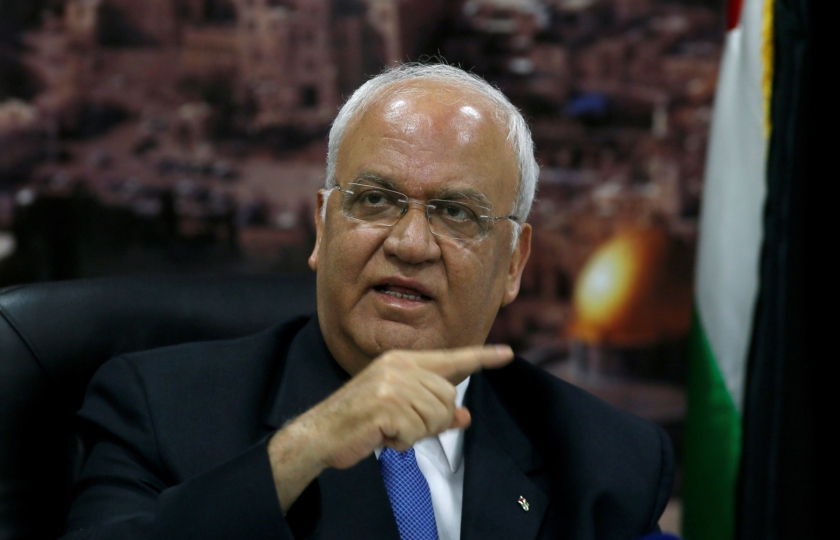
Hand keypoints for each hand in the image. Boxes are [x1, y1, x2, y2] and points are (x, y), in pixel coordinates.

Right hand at [267, 345, 512, 511]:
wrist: (320, 433)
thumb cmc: (361, 422)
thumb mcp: (401, 413)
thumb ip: (434, 411)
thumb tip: (464, 415)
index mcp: (403, 361)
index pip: (451, 359)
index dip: (481, 357)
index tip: (506, 354)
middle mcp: (399, 366)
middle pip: (447, 397)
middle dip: (431, 421)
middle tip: (401, 425)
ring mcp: (392, 383)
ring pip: (435, 416)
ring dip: (415, 433)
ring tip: (388, 428)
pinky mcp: (385, 404)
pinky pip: (415, 431)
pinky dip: (401, 442)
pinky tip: (381, 435)